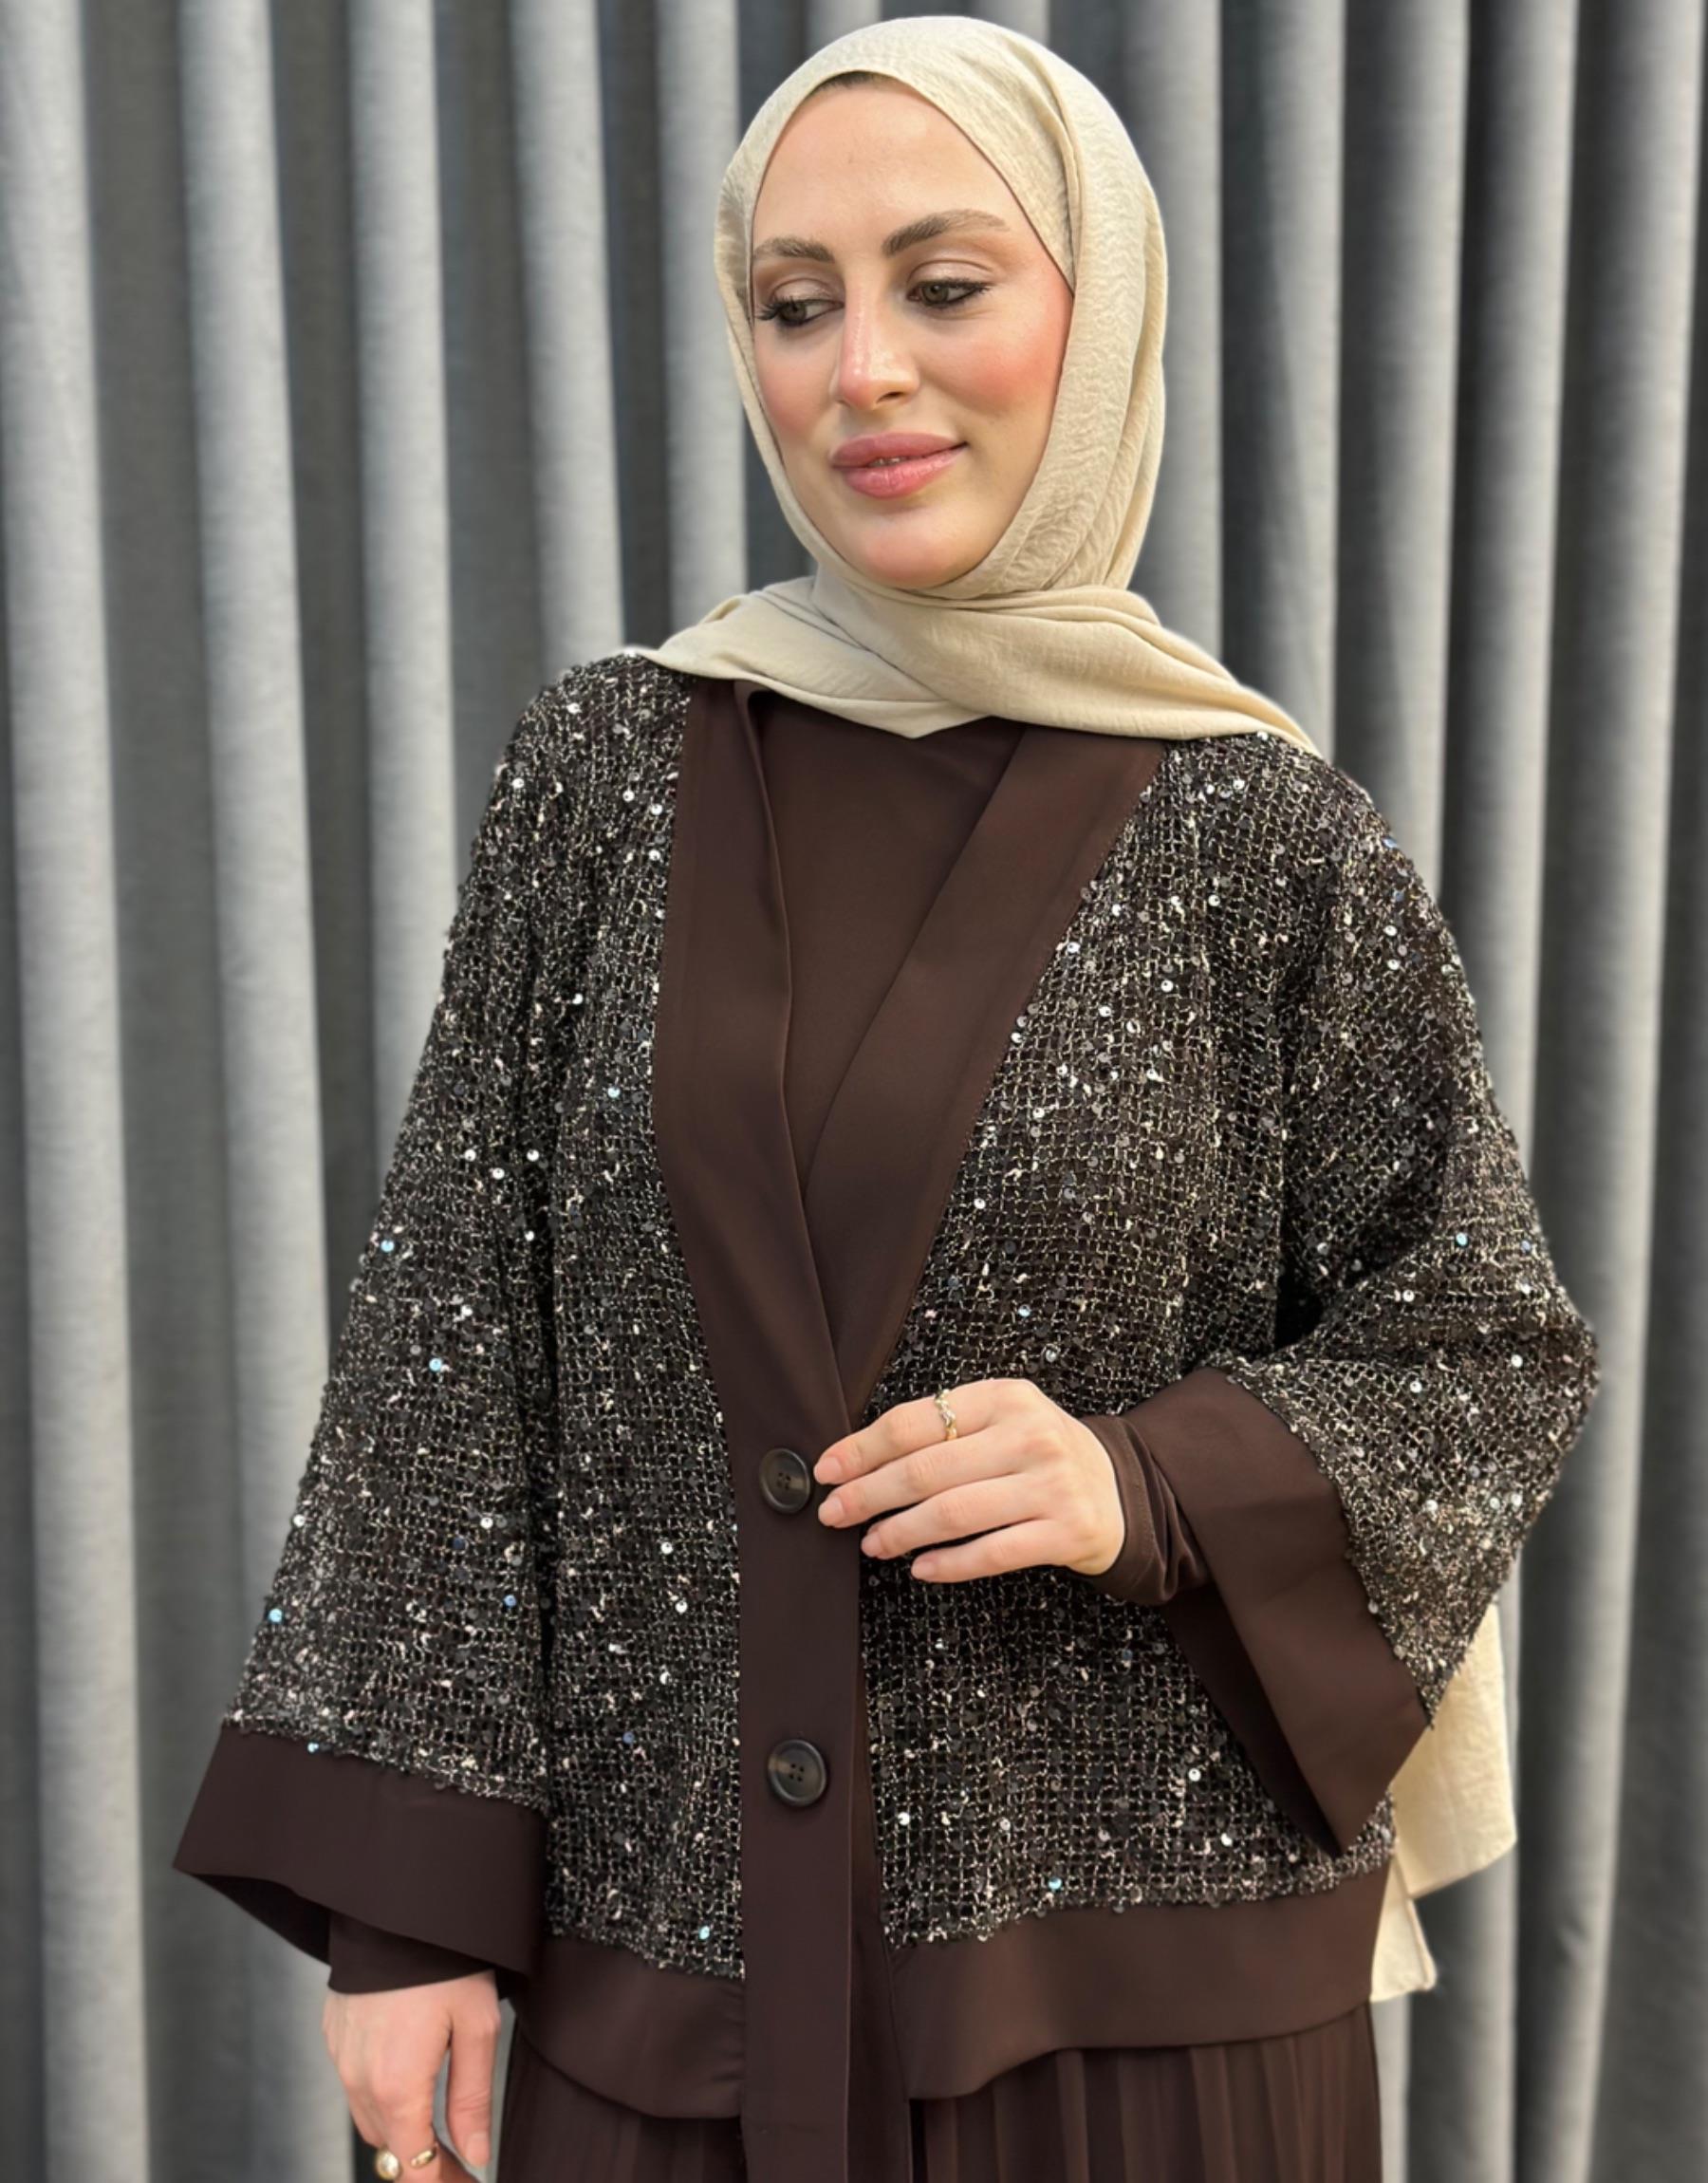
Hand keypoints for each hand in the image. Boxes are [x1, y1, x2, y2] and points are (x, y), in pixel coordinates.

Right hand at [322, 1971, 498, 2175]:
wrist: (395, 1907)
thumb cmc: (445, 1962)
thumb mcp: (476, 2027)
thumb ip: (472, 2098)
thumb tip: (475, 2154)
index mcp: (396, 2087)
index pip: (413, 2168)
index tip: (467, 2182)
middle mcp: (359, 2081)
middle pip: (389, 2148)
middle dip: (423, 2162)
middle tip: (461, 2159)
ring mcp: (340, 2058)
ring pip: (369, 2119)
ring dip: (400, 2130)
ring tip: (438, 2125)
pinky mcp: (334, 2035)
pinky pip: (354, 2084)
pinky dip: (380, 2094)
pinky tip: (409, 2075)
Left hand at [814, 1377, 1124, 1583]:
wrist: (1123, 1489)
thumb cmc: (1041, 1455)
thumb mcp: (1004, 1421)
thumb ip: (947, 1430)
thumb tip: (860, 1460)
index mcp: (1004, 1397)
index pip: (917, 1421)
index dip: (863, 1448)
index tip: (828, 1470)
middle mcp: (1029, 1435)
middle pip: (928, 1469)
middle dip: (869, 1494)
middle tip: (834, 1513)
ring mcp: (1051, 1484)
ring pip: (954, 1513)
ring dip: (901, 1532)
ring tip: (872, 1543)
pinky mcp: (1067, 1532)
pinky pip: (993, 1553)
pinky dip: (949, 1564)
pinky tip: (920, 1567)